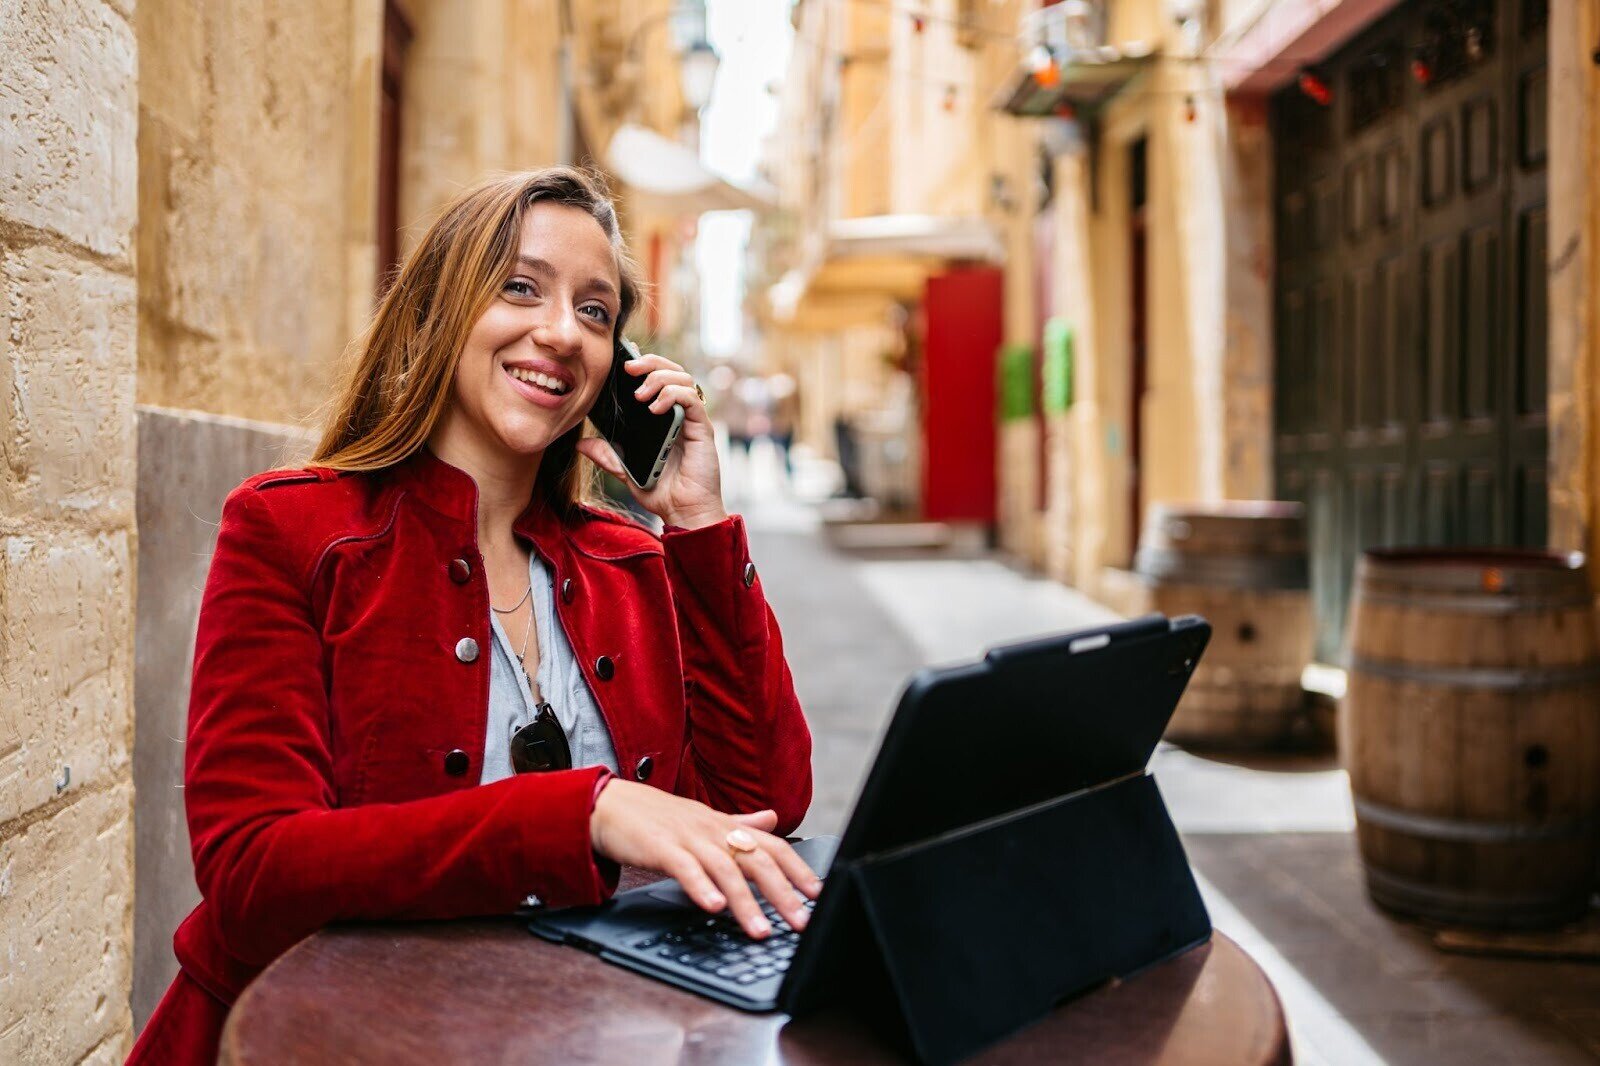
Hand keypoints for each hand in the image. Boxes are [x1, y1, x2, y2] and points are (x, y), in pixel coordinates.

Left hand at [576, 352, 727, 529]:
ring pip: (684, 378)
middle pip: (673, 370)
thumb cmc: (661, 491)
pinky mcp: (702, 428)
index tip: (623, 360)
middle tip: (629, 368)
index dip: (644, 363)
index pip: (658, 378)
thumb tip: (581, 443)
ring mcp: (692, 419)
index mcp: (665, 417)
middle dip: (650, 362)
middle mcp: (681, 414)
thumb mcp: (625, 470)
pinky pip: (691, 399)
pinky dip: (672, 395)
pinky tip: (655, 407)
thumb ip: (607, 454)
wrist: (683, 512)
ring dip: (659, 378)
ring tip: (640, 395)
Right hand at [589, 778, 821, 938]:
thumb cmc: (658, 817)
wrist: (610, 804)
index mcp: (727, 826)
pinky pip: (685, 868)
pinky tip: (713, 907)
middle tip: (800, 922)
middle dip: (782, 893)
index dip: (798, 869)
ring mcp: (688, 837)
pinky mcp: (661, 847)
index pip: (774, 846)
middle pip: (757, 860)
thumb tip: (773, 818)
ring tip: (760, 930)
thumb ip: (741, 822)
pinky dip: (701, 888)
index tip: (819, 894)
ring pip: (725, 869)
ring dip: (746, 902)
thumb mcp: (704, 818)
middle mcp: (713, 830)